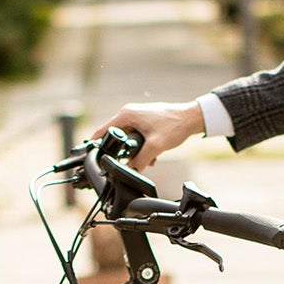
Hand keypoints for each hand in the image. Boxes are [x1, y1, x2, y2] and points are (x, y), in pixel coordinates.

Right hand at [88, 100, 204, 168]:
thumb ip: (140, 160)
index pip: (103, 131)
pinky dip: (142, 148)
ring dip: (135, 152)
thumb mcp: (155, 146)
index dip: (98, 145)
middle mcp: (129, 114)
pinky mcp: (144, 122)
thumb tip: (131, 170)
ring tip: (147, 159)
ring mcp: (137, 117)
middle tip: (129, 162)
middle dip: (122, 152)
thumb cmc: (175, 125)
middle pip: (116, 137)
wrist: (191, 118)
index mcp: (126, 115)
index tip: (92, 156)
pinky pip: (136, 138)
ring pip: (128, 139)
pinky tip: (152, 156)